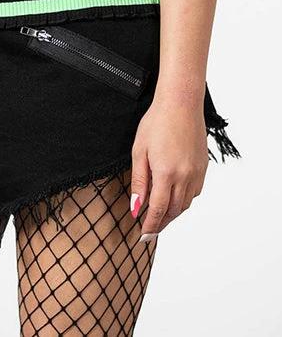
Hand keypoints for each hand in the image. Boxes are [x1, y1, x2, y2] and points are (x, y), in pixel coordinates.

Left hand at [130, 95, 208, 242]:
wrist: (181, 104)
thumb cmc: (156, 123)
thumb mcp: (139, 151)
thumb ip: (139, 182)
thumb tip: (136, 207)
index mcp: (166, 173)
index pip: (158, 210)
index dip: (150, 225)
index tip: (143, 236)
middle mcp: (185, 177)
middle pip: (174, 211)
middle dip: (162, 224)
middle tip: (150, 231)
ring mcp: (196, 173)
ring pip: (186, 204)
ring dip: (174, 214)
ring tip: (161, 219)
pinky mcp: (203, 167)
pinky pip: (195, 192)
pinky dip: (185, 200)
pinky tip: (176, 199)